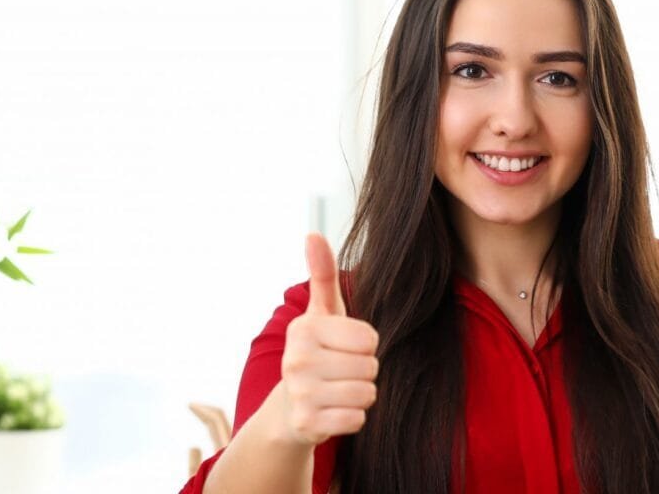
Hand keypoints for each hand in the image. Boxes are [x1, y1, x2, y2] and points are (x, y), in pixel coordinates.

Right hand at [276, 233, 380, 445]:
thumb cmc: (316, 353)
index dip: (365, 345)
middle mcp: (297, 359)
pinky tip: (333, 411)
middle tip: (339, 373)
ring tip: (337, 391)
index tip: (343, 348)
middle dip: (363, 372)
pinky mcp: (307, 424)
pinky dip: (352, 418)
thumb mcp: (322, 314)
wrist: (288, 409)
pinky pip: (358, 419)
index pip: (369, 338)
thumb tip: (313, 234)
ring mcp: (300, 393)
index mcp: (304, 329)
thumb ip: (322, 275)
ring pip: (367, 393)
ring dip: (360, 395)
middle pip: (370, 366)